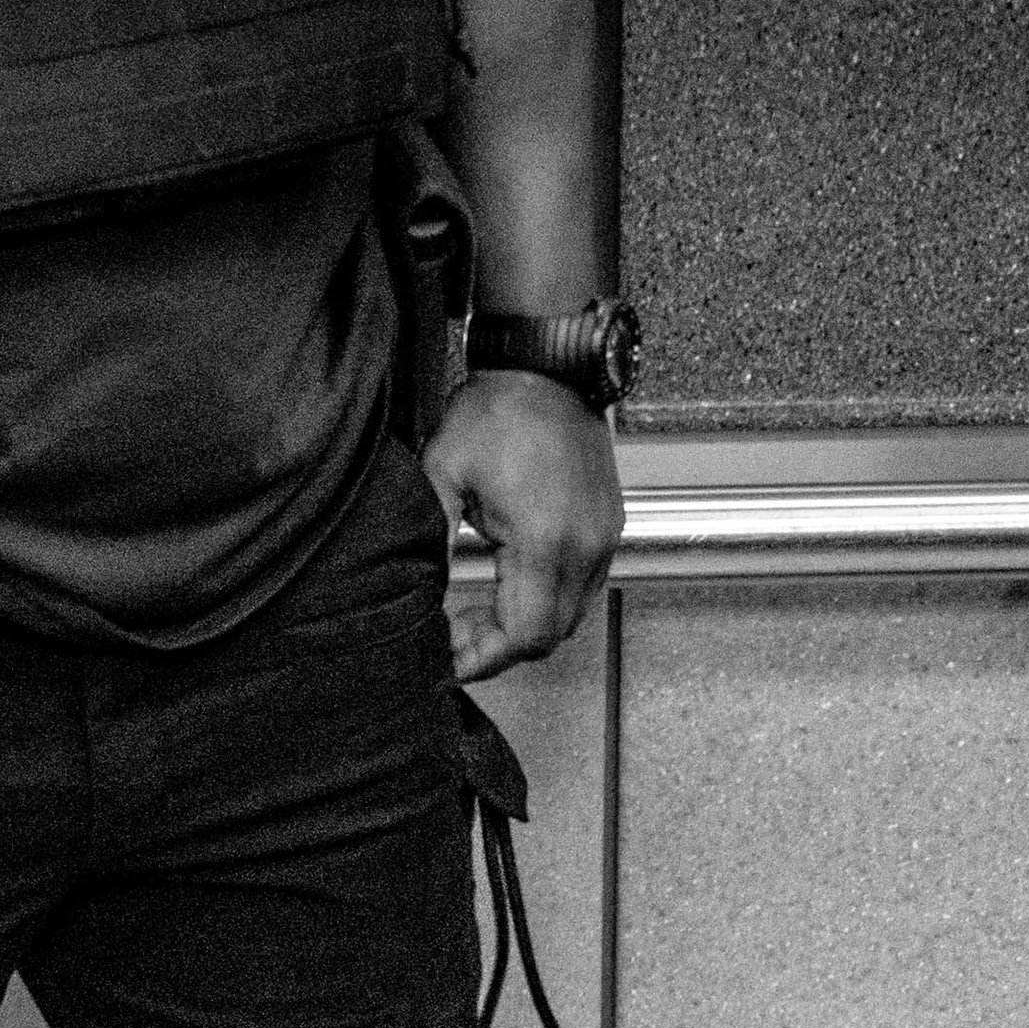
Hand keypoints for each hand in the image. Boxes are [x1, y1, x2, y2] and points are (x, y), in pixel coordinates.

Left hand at [423, 370, 622, 680]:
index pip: (523, 635)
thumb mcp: (442, 477)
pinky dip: (551, 601)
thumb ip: (431, 544)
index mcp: (544, 538)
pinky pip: (586, 587)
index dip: (482, 658)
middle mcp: (585, 545)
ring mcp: (604, 536)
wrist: (546, 369)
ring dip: (527, 627)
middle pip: (552, 636)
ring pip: (572, 617)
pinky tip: (513, 586)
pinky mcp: (610, 526)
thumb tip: (418, 599)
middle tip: (455, 636)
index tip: (448, 657)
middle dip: (500, 649)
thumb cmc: (496, 413)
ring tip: (479, 614)